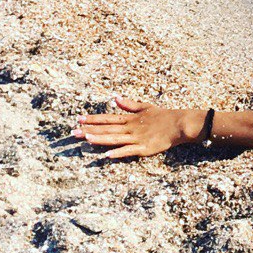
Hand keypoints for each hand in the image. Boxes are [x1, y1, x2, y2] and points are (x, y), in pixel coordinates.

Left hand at [73, 96, 196, 160]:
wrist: (178, 124)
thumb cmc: (163, 116)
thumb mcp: (144, 107)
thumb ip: (129, 104)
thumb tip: (115, 97)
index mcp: (130, 119)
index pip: (108, 118)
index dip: (93, 119)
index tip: (79, 118)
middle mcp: (130, 128)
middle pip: (107, 129)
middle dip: (90, 130)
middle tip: (73, 132)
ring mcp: (136, 138)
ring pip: (114, 139)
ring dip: (100, 139)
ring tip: (86, 138)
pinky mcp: (144, 149)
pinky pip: (128, 151)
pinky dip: (118, 153)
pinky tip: (107, 155)